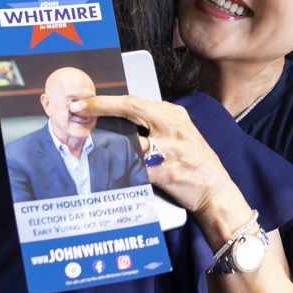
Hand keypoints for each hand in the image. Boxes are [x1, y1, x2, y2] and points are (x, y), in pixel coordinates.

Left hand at [69, 94, 241, 216]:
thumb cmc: (194, 163)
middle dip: (99, 108)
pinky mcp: (167, 172)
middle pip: (130, 110)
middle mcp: (173, 127)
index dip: (105, 101)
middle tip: (77, 111)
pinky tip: (111, 172)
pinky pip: (137, 169)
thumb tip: (116, 121)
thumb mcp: (177, 134)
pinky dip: (123, 170)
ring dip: (111, 145)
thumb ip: (152, 125)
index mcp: (173, 115)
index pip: (134, 101)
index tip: (83, 103)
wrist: (216, 192)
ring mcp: (171, 149)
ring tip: (92, 145)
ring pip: (131, 141)